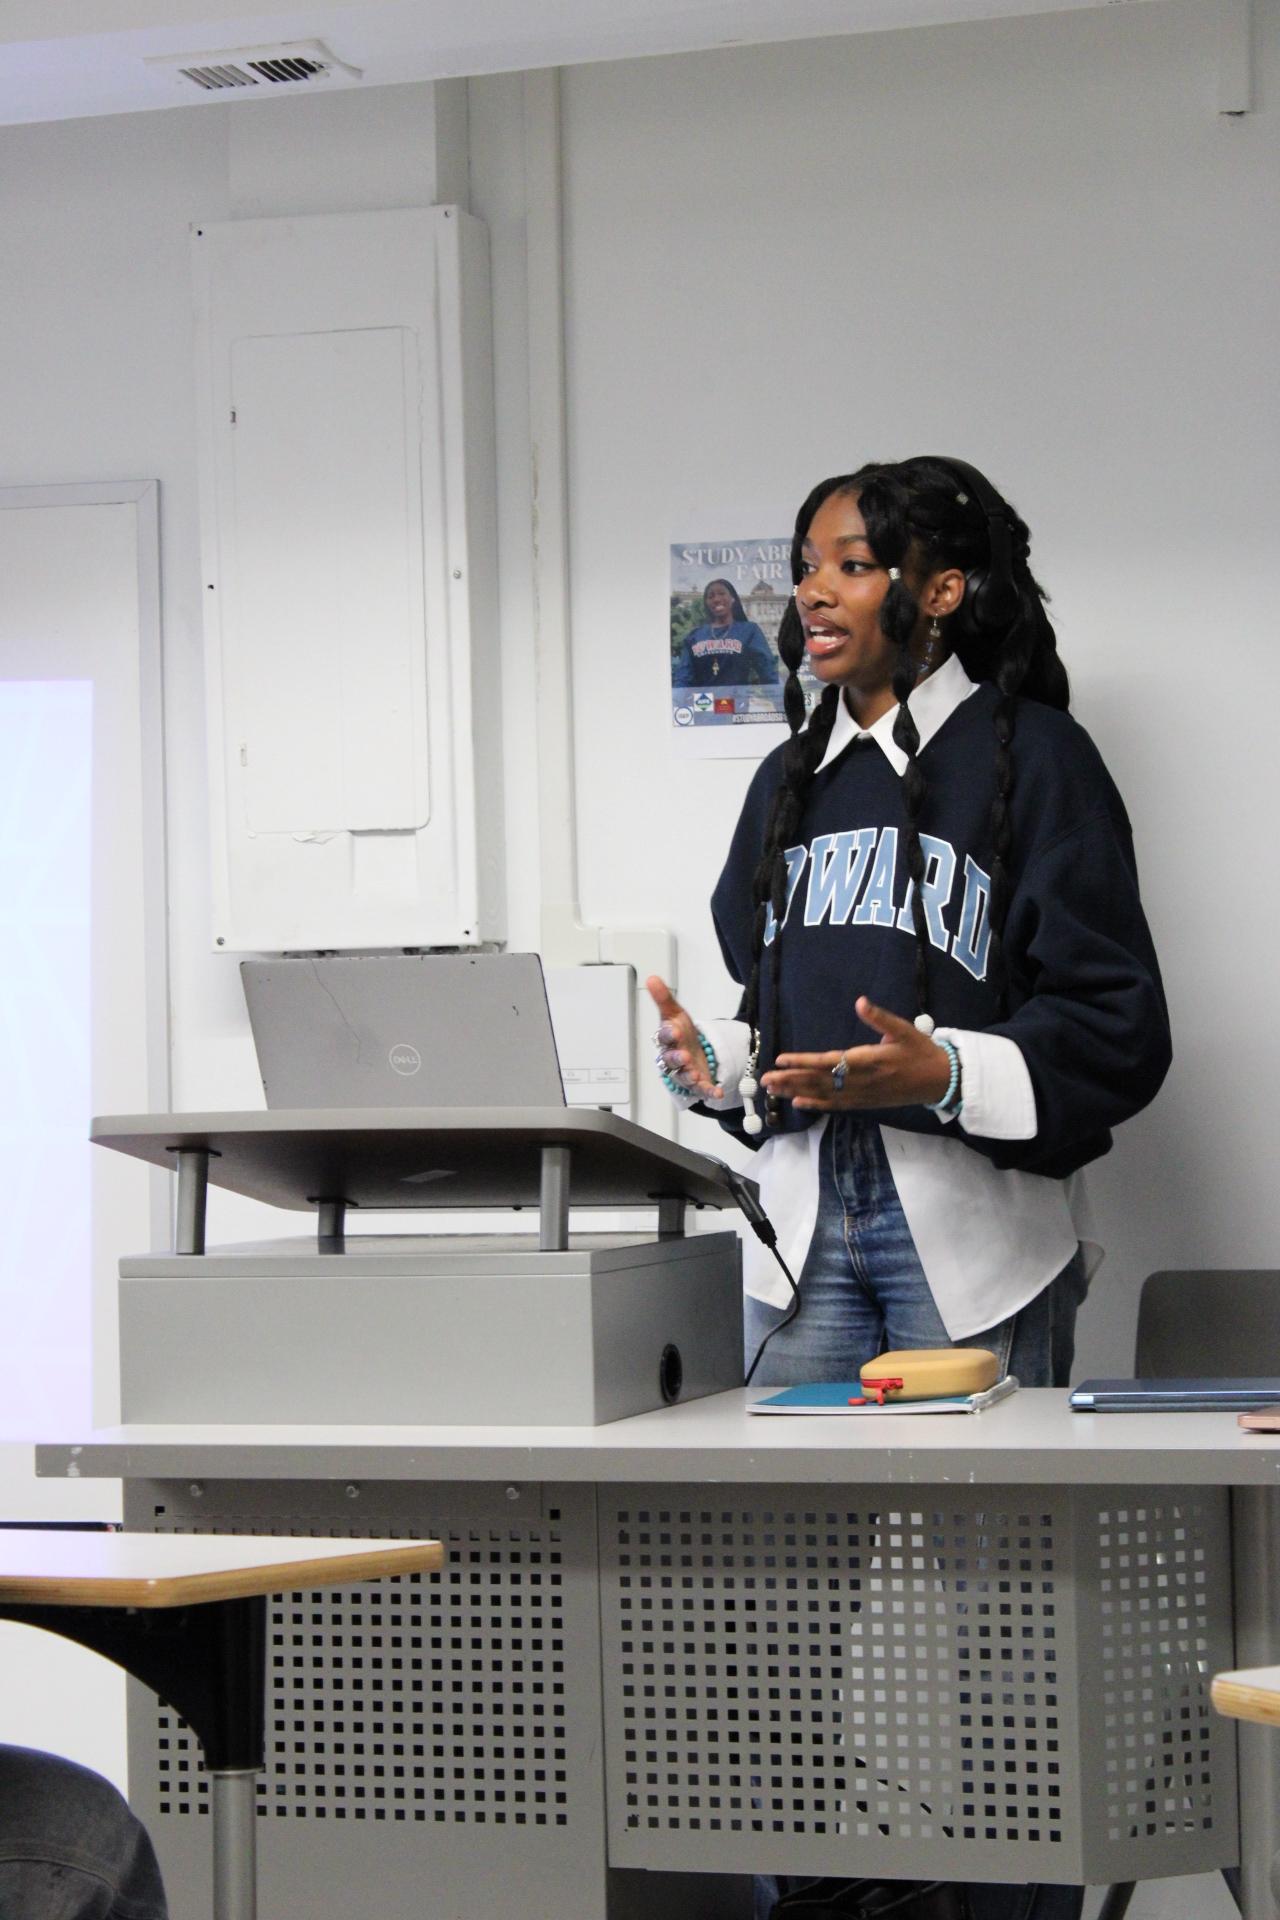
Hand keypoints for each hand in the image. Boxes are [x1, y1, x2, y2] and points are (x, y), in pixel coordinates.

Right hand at [645, 975, 722, 1099]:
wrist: (690, 1051)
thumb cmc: (680, 1033)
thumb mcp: (675, 1013)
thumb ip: (664, 998)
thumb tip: (652, 978)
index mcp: (668, 1040)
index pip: (664, 1036)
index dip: (668, 1034)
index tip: (674, 1029)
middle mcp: (673, 1058)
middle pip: (671, 1060)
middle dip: (677, 1058)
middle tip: (684, 1055)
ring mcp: (685, 1072)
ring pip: (684, 1076)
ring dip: (689, 1075)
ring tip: (695, 1074)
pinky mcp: (697, 1083)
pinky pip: (702, 1089)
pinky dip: (709, 1091)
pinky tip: (717, 1092)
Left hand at [761, 995, 949, 1111]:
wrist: (941, 1080)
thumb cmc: (921, 1051)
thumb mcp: (904, 1029)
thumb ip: (880, 1017)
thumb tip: (860, 1001)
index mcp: (869, 1060)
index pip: (829, 1063)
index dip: (803, 1062)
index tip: (781, 1060)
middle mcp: (862, 1081)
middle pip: (820, 1082)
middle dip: (791, 1080)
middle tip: (765, 1079)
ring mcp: (863, 1095)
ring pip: (824, 1095)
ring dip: (797, 1092)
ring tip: (773, 1090)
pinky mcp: (866, 1103)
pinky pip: (837, 1106)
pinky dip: (817, 1105)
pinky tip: (798, 1103)